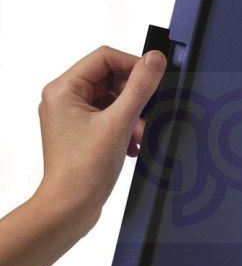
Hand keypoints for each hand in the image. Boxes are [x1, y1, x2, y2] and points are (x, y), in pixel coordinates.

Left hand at [36, 44, 166, 230]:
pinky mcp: (81, 133)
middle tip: (146, 114)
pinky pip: (109, 117)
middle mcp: (63, 100)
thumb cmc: (82, 171)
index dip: (133, 64)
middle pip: (110, 79)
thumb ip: (139, 87)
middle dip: (134, 97)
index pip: (105, 57)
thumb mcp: (119, 123)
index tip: (154, 77)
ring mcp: (71, 117)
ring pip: (112, 100)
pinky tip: (131, 144)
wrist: (70, 208)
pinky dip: (125, 128)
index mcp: (63, 90)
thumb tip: (154, 60)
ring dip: (132, 115)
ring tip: (138, 134)